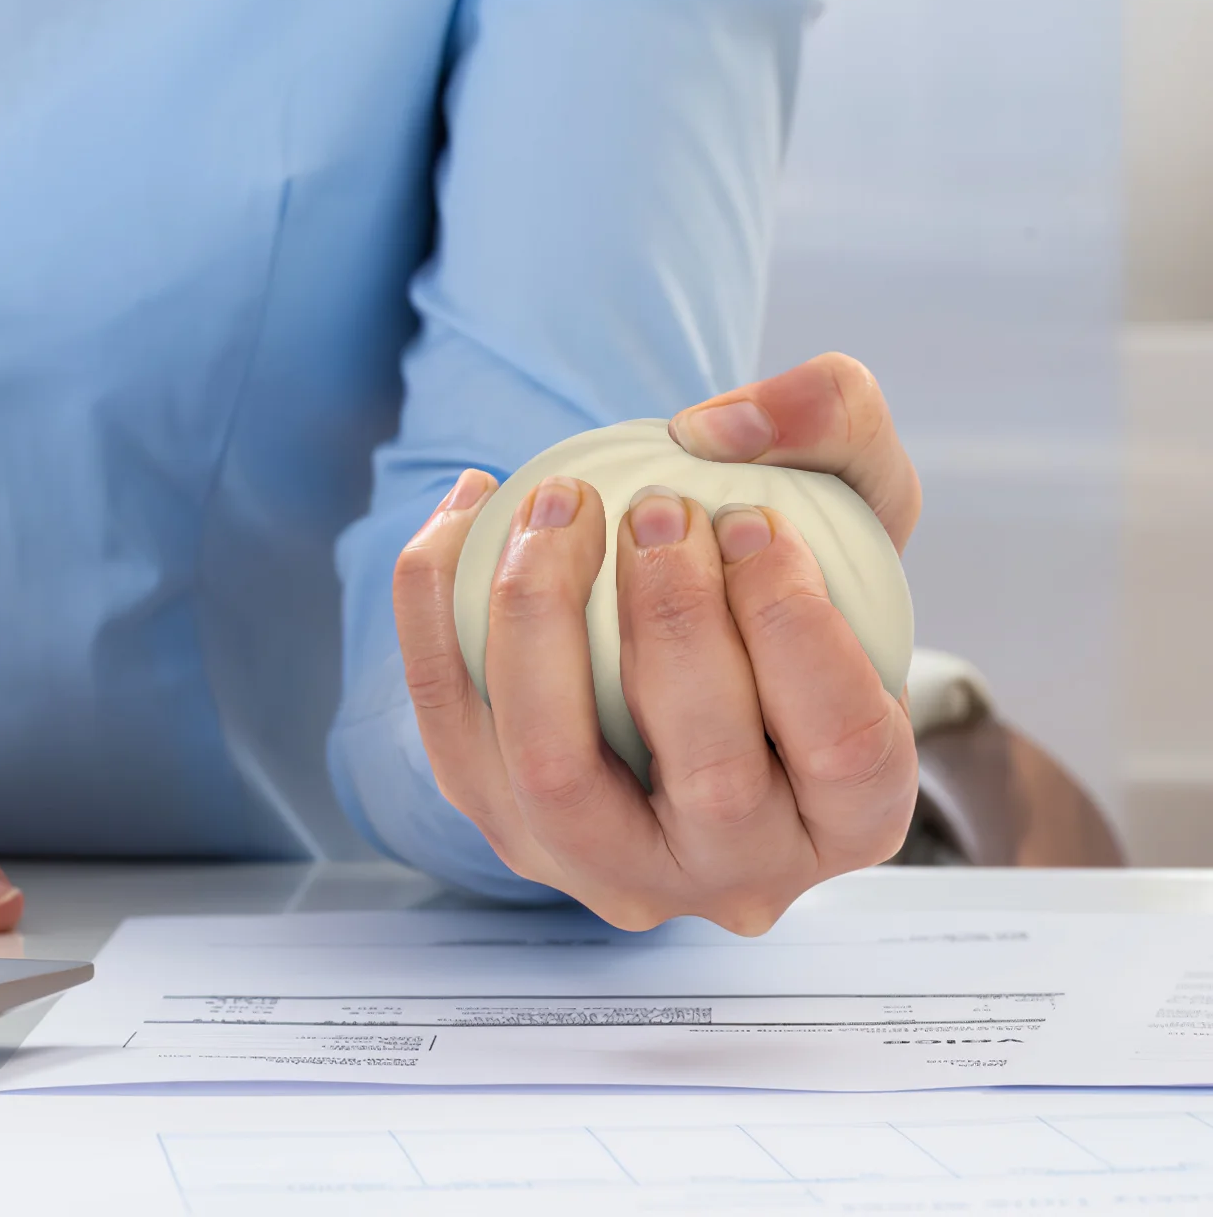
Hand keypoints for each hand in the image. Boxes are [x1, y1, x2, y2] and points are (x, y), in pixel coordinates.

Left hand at [393, 352, 920, 932]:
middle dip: (674, 620)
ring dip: (543, 619)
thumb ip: (833, 419)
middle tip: (658, 510)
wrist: (687, 634)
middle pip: (708, 777)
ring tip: (557, 502)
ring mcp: (609, 865)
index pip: (844, 745)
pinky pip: (447, 725)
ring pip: (553, 774)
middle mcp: (737, 873)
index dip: (795, 624)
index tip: (751, 521)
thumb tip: (717, 429)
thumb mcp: (854, 483)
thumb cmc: (781, 572)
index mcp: (851, 812)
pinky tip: (473, 501)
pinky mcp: (507, 826)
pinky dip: (438, 605)